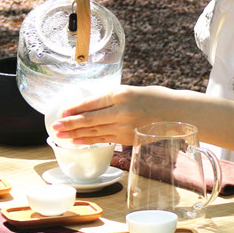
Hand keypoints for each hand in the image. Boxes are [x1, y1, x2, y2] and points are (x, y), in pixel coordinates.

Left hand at [50, 85, 175, 145]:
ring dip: (75, 134)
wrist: (178, 112)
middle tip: (54, 127)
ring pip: (95, 131)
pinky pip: (105, 140)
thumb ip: (113, 98)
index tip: (62, 112)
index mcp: (122, 94)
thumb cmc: (155, 98)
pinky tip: (78, 141)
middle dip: (69, 124)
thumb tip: (90, 107)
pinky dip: (89, 140)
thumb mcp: (132, 91)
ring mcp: (125, 126)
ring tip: (60, 136)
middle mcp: (122, 111)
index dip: (74, 109)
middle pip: (90, 119)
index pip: (92, 103)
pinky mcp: (128, 138)